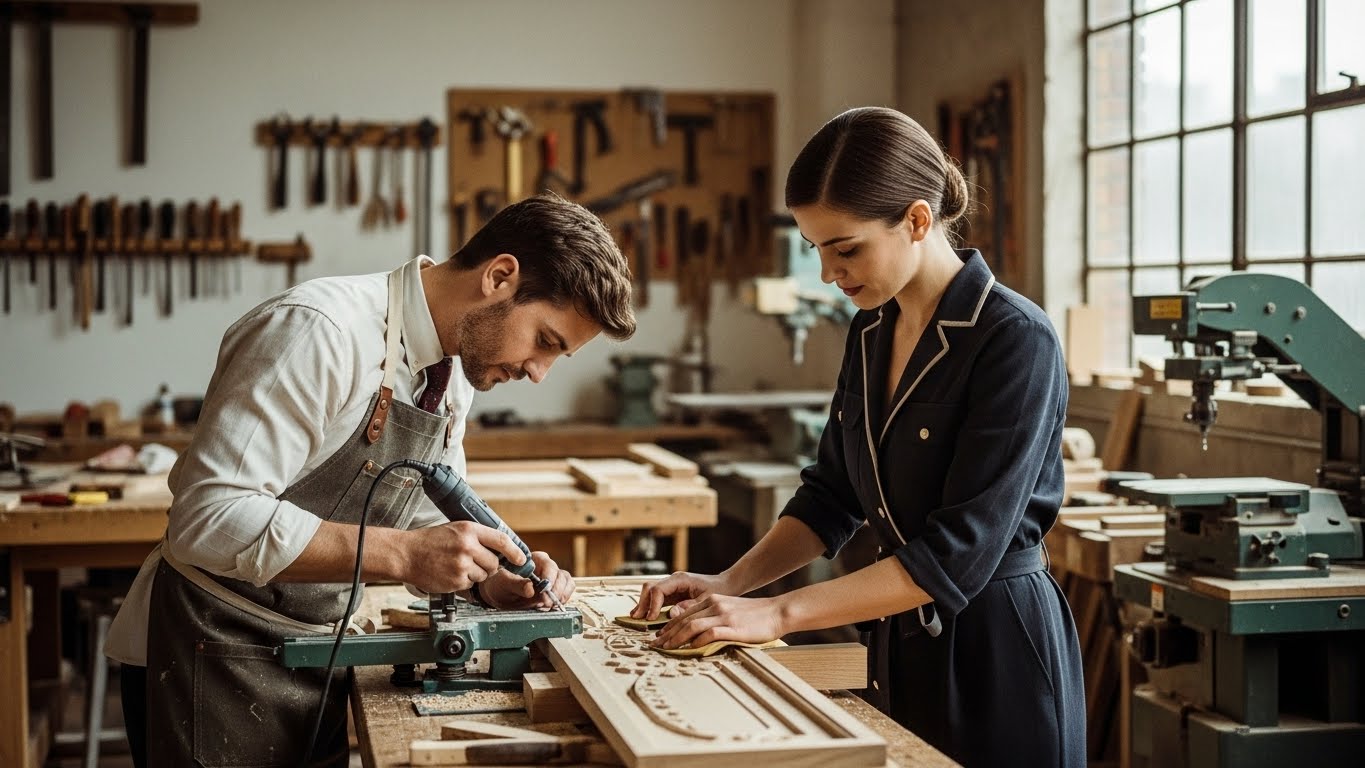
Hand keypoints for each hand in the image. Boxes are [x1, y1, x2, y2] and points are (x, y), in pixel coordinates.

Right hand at [399, 521, 526, 593]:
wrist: (407, 554)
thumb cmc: (431, 541)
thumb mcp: (457, 529)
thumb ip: (478, 537)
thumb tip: (502, 549)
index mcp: (469, 530)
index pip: (502, 541)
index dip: (515, 552)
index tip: (521, 559)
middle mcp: (468, 547)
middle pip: (494, 563)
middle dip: (489, 566)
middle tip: (474, 562)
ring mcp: (462, 565)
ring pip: (483, 575)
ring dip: (475, 574)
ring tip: (457, 565)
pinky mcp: (456, 581)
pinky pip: (470, 585)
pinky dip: (464, 582)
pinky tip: (450, 573)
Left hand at [477, 552, 574, 609]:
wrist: (500, 596)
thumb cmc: (500, 585)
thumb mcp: (504, 584)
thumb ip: (516, 584)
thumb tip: (530, 588)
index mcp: (535, 560)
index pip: (550, 565)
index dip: (550, 578)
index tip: (545, 591)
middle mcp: (547, 567)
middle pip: (561, 576)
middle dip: (556, 591)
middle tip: (546, 603)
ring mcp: (553, 578)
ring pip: (567, 583)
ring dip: (561, 595)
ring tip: (549, 606)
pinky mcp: (556, 589)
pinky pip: (567, 591)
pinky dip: (563, 599)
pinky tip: (552, 606)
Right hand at [630, 571, 731, 619]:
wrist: (726, 585)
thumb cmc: (718, 591)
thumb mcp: (706, 601)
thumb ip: (688, 607)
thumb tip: (670, 614)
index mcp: (681, 579)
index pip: (659, 589)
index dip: (653, 604)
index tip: (651, 618)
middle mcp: (673, 580)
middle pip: (650, 588)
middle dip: (642, 603)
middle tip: (637, 619)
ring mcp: (671, 586)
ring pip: (650, 591)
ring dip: (643, 604)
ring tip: (636, 618)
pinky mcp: (672, 593)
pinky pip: (656, 597)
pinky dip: (649, 606)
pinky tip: (644, 616)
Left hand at [651, 594, 785, 649]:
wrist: (777, 612)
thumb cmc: (755, 615)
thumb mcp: (730, 610)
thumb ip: (713, 618)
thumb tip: (696, 634)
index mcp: (712, 601)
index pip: (684, 613)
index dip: (669, 626)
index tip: (660, 637)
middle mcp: (714, 605)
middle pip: (683, 620)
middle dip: (667, 634)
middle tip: (655, 646)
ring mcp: (723, 616)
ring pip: (691, 626)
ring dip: (676, 639)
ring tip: (666, 649)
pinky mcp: (732, 627)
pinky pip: (709, 633)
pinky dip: (696, 642)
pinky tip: (689, 649)